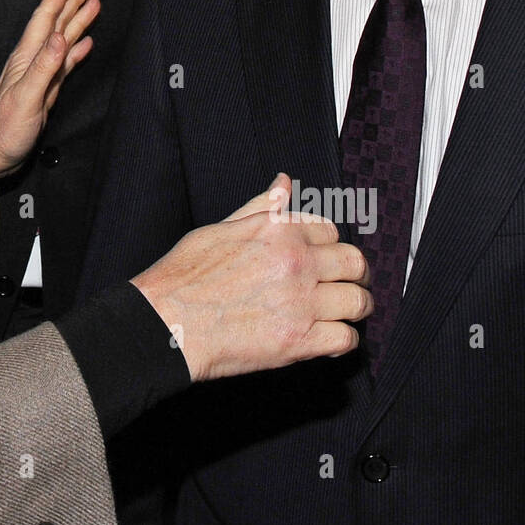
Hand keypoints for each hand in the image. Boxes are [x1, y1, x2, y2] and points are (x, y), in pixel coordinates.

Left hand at [0, 0, 99, 175]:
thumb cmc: (6, 128)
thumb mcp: (26, 96)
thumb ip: (44, 67)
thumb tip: (61, 38)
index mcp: (27, 57)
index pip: (46, 17)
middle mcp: (34, 60)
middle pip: (56, 22)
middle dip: (72, 0)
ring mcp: (41, 73)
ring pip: (63, 38)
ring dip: (78, 20)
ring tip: (94, 3)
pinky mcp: (47, 88)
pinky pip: (65, 62)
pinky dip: (77, 49)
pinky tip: (86, 43)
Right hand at [132, 173, 371, 382]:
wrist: (167, 323)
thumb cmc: (184, 277)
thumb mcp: (221, 228)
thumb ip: (260, 207)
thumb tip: (283, 183)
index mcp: (279, 231)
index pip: (330, 230)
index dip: (330, 244)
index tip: (326, 257)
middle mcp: (296, 262)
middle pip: (355, 263)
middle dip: (358, 274)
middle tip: (352, 284)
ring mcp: (301, 303)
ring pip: (357, 302)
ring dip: (355, 308)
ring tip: (345, 313)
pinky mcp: (299, 341)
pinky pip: (345, 339)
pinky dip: (343, 341)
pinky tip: (331, 339)